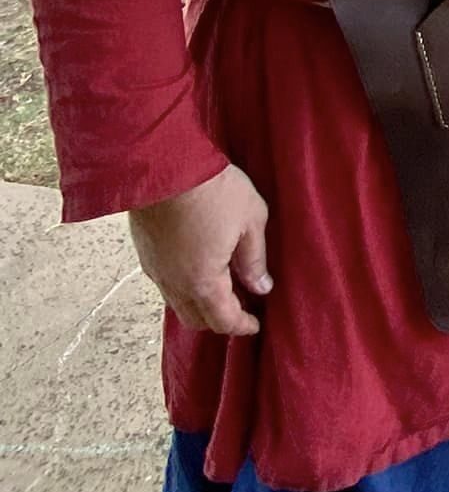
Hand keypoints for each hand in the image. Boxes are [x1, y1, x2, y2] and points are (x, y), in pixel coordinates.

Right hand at [128, 163, 271, 336]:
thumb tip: (261, 286)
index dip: (241, 326)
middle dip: (219, 320)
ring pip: (178, 303)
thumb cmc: (212, 190)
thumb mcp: (250, 220)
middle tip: (239, 308)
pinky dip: (183, 285)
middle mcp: (175, 284)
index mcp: (204, 282)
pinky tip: (195, 266)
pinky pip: (165, 282)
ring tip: (219, 287)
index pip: (223, 320)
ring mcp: (156, 269)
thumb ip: (254, 258)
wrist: (164, 165)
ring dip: (199, 303)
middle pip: (197, 319)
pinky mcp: (145, 252)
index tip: (254, 325)